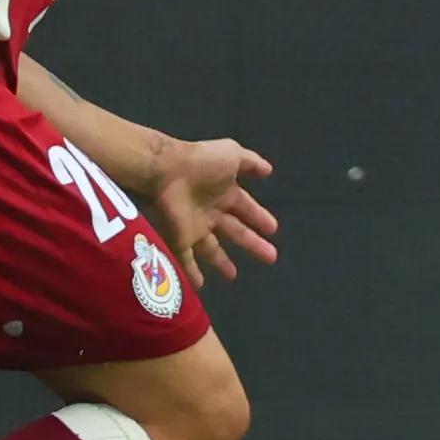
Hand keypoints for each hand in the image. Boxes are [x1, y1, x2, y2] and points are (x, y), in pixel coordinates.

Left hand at [144, 138, 278, 289]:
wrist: (167, 170)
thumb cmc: (201, 162)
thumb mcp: (232, 154)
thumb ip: (251, 163)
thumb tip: (269, 171)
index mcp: (224, 192)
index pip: (246, 208)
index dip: (259, 218)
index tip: (273, 230)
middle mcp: (211, 211)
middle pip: (235, 231)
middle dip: (252, 244)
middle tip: (271, 257)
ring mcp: (195, 226)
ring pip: (211, 249)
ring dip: (221, 262)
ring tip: (232, 276)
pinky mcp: (180, 238)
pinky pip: (185, 259)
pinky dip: (192, 272)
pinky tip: (199, 285)